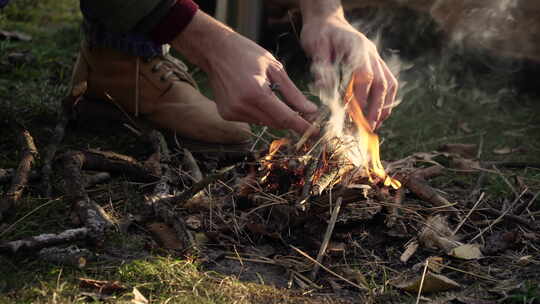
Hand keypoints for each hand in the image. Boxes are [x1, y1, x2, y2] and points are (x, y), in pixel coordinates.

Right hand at [172, 11, 317, 133]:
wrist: (215, 51)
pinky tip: (255, 96)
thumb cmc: (246, 54)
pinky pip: (252, 120)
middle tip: (302, 112)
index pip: (285, 117)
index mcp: (256, 92)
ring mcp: (232, 112)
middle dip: (290, 120)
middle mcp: (242, 106)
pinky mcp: (226, 115)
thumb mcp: (275, 68)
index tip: (314, 132)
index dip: (302, 126)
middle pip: (276, 123)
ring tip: (271, 94)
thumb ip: (293, 93)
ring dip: (274, 115)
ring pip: (264, 123)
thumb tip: (310, 110)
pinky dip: (260, 113)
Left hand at [301, 14, 397, 129]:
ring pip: (389, 83)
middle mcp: (370, 52)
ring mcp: (375, 56)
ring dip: (385, 105)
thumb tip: (324, 91)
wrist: (325, 18)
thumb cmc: (318, 32)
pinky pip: (388, 80)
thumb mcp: (315, 47)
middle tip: (368, 127)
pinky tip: (378, 112)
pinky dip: (386, 98)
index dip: (360, 97)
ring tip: (376, 124)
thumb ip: (322, 68)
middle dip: (376, 107)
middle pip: (381, 82)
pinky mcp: (374, 61)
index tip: (353, 115)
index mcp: (356, 47)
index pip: (364, 76)